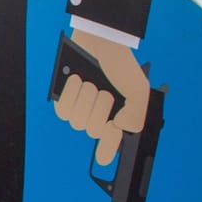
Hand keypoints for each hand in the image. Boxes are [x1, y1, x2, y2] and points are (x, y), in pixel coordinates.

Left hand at [54, 29, 150, 165]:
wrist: (99, 41)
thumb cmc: (120, 65)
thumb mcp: (138, 90)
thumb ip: (136, 114)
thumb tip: (120, 129)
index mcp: (117, 116)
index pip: (110, 142)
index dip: (106, 151)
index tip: (104, 160)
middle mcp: (99, 114)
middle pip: (92, 130)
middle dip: (100, 109)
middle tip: (105, 92)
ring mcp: (81, 107)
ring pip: (77, 121)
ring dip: (86, 99)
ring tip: (91, 83)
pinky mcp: (65, 99)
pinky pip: (63, 111)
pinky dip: (71, 95)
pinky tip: (78, 81)